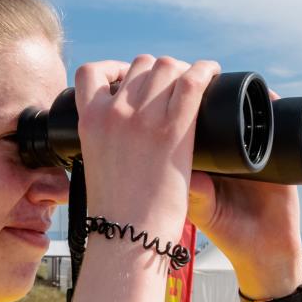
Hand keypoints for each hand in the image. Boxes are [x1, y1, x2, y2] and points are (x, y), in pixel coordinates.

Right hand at [74, 55, 219, 235]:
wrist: (129, 236)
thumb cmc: (117, 212)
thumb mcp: (95, 165)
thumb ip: (105, 141)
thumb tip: (123, 133)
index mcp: (90, 121)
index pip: (91, 72)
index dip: (115, 68)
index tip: (130, 78)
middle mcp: (114, 112)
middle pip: (140, 65)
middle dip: (158, 71)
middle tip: (173, 87)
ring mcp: (143, 119)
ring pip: (166, 67)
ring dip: (181, 70)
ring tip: (194, 82)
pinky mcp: (173, 130)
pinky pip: (192, 81)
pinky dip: (204, 70)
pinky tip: (211, 72)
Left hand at [187, 91, 301, 295]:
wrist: (265, 251)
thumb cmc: (230, 233)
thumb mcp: (206, 213)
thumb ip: (197, 195)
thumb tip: (187, 171)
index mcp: (207, 158)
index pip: (197, 120)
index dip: (191, 100)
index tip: (186, 85)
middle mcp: (230, 150)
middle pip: (224, 109)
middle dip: (220, 91)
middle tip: (215, 79)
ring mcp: (256, 151)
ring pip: (252, 112)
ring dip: (249, 95)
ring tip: (246, 88)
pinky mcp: (281, 156)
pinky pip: (281, 125)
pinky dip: (277, 108)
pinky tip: (272, 98)